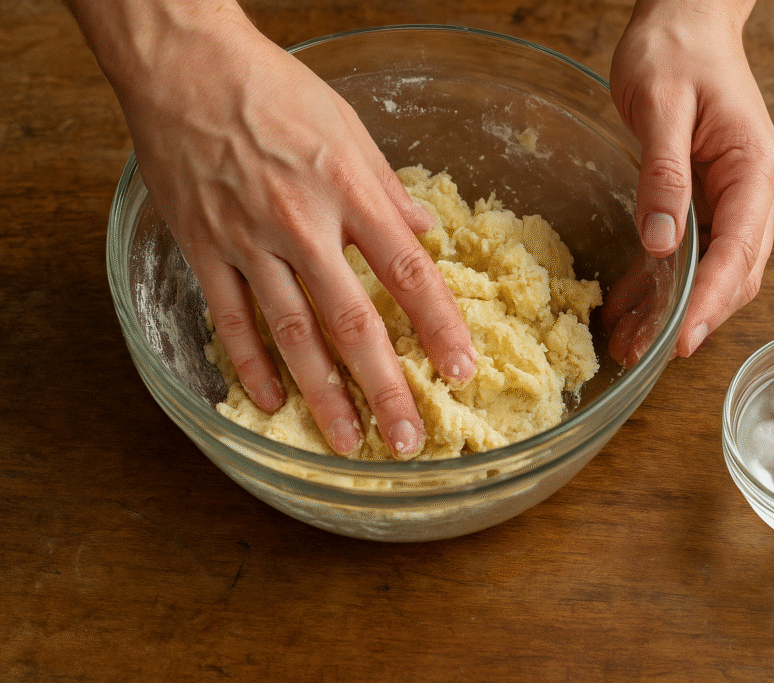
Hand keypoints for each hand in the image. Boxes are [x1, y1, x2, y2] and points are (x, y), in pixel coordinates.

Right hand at [77, 2, 476, 456]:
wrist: (184, 66)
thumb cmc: (274, 90)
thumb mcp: (349, 128)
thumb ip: (387, 189)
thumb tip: (424, 231)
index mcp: (349, 192)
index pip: (408, 273)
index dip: (439, 326)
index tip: (460, 369)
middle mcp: (302, 226)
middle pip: (352, 321)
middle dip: (384, 386)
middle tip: (407, 439)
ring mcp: (248, 243)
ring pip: (291, 335)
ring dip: (323, 395)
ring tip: (348, 442)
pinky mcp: (204, 250)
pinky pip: (232, 321)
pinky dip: (252, 366)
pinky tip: (273, 402)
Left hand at [606, 0, 773, 363]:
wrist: (685, 18)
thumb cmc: (677, 49)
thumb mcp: (662, 104)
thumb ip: (663, 173)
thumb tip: (663, 241)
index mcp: (753, 172)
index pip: (738, 253)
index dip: (709, 303)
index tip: (681, 342)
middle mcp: (750, 195)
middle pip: (731, 275)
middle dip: (689, 319)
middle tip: (643, 354)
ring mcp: (729, 201)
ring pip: (708, 274)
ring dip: (671, 311)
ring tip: (626, 344)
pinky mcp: (702, 201)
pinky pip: (685, 256)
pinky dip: (659, 286)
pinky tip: (626, 309)